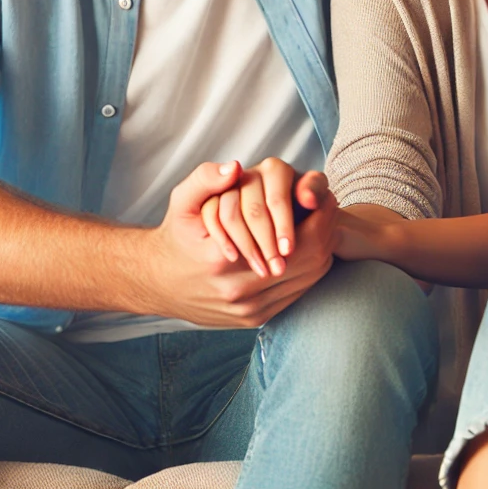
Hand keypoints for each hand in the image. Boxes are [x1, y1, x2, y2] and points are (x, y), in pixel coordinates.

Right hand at [142, 161, 336, 327]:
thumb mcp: (182, 201)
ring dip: (322, 251)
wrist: (158, 282)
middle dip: (326, 230)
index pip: (294, 239)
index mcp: (224, 261)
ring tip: (324, 225)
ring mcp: (249, 310)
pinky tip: (310, 249)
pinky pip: (296, 294)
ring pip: (308, 280)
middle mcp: (239, 291)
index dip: (317, 215)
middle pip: (309, 261)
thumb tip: (235, 168)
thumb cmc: (177, 235)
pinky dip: (309, 271)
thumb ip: (206, 178)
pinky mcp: (254, 320)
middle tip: (330, 207)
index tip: (323, 194)